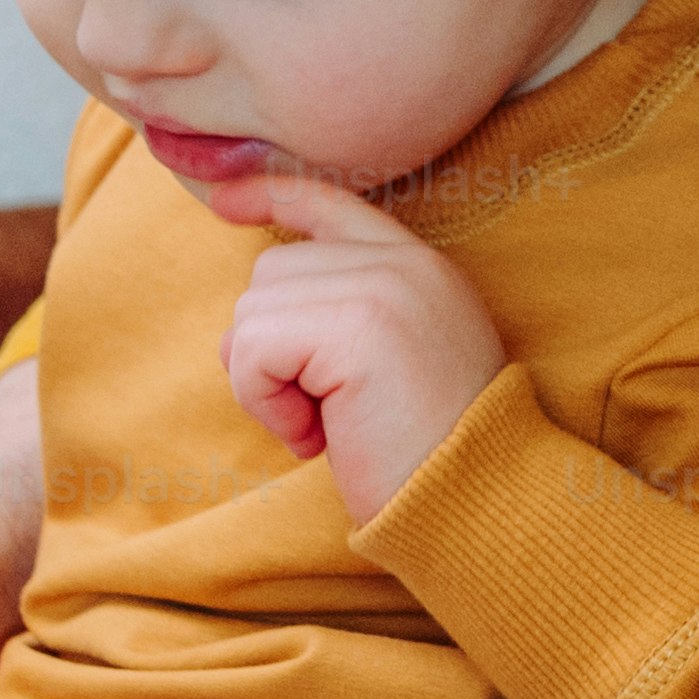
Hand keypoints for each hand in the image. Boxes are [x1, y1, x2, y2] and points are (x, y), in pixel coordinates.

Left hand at [205, 175, 509, 522]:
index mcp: (419, 268)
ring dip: (265, 385)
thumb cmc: (423, 456)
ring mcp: (384, 287)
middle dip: (268, 350)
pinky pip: (255, 348)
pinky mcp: (357, 326)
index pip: (331, 204)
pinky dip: (265, 401)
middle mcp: (404, 263)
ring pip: (254, 311)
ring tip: (323, 426)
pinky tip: (315, 436)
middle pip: (271, 273)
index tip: (223, 204)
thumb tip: (241, 328)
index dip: (270, 195)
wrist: (476, 502)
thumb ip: (337, 321)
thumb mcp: (386, 368)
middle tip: (319, 413)